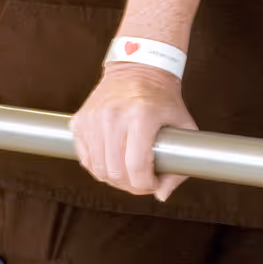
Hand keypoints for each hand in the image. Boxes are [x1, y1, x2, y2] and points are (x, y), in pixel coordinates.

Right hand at [71, 64, 198, 200]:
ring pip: (98, 169)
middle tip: (141, 181)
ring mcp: (93, 119)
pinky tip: (112, 162)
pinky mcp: (79, 121)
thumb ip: (181, 163)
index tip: (153, 184)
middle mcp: (113, 116)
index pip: (136, 167)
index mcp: (141, 116)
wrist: (138, 68)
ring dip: (114, 179)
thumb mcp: (183, 126)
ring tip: (128, 173)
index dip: (145, 185)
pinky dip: (98, 167)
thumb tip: (161, 195)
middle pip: (115, 172)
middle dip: (131, 185)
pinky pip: (85, 158)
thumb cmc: (163, 99)